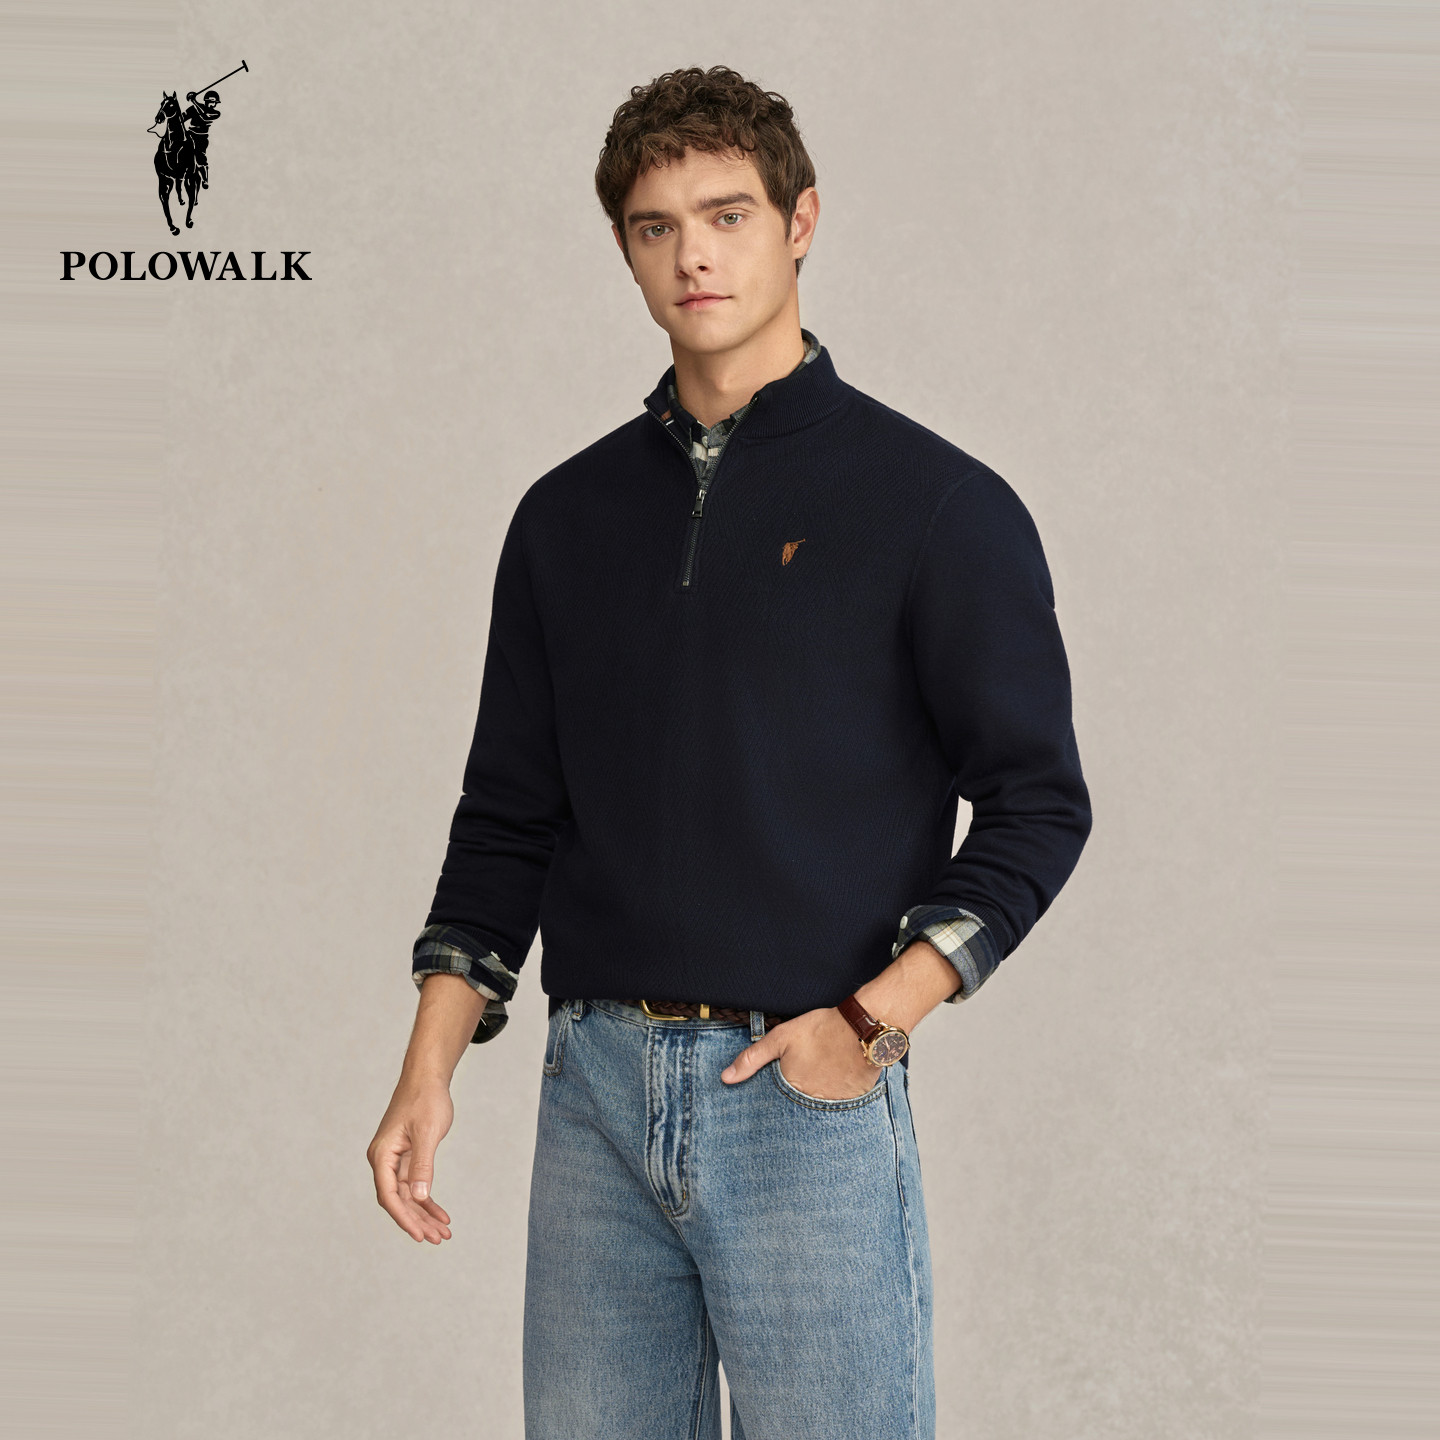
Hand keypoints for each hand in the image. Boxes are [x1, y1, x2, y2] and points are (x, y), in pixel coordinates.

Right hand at [366, 1077, 455, 1243]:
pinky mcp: (406, 1158)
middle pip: (399, 1201)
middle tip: (439, 1239)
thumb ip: (422, 1165)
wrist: (427, 1078)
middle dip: (418, 1221)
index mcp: (382, 1155)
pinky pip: (415, 1186)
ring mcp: (395, 1161)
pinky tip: (441, 1215)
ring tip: (443, 1233)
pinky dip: (428, 1200)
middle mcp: (384, 1161)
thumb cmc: (425, 1100)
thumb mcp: (427, 1133)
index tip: (420, 1235)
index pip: (389, 1196)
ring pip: (408, 1196)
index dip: (404, 1218)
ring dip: (425, 1215)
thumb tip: (420, 1197)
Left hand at [721, 1006, 881, 1099]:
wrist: (862, 1029)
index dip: (776, 1102)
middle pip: (797, 1113)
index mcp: (790, 1090)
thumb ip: (752, 1059)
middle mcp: (810, 1104)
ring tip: (821, 1084)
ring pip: (818, 1113)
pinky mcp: (852, 1104)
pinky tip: (837, 1085)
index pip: (775, 1109)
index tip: (779, 1096)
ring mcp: (832, 1106)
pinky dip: (836, 1101)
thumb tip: (725, 1078)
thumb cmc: (821, 1030)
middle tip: (803, 1090)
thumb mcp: (780, 1038)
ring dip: (816, 1104)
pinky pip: (840, 1110)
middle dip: (796, 1105)